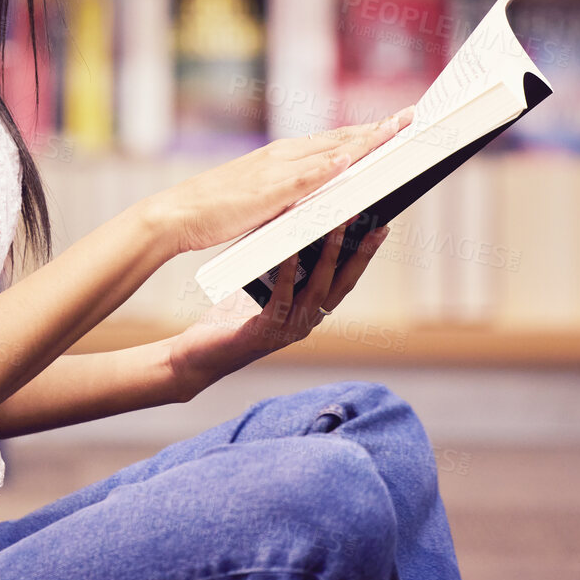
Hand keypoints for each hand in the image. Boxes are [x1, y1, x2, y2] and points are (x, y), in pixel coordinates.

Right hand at [148, 107, 413, 256]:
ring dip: (364, 140)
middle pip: (340, 138)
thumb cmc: (215, 208)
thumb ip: (292, 190)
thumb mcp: (262, 195)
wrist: (176, 214)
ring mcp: (275, 171)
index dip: (368, 132)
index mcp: (282, 157)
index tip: (396, 123)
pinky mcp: (266, 192)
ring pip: (329, 151)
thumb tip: (322, 190)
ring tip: (396, 131)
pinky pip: (304, 178)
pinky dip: (329, 167)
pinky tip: (351, 160)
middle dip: (378, 129)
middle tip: (411, 116)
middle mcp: (282, 156)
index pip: (335, 140)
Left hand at [168, 219, 390, 398]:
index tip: (379, 227)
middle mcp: (307, 322)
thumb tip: (296, 224)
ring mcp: (289, 330)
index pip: (346, 280)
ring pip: (317, 290)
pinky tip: (289, 253)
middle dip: (359, 253)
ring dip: (328, 257)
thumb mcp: (264, 286)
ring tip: (336, 227)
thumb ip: (283, 265)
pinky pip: (282, 299)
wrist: (200, 356)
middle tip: (373, 223)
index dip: (364, 255)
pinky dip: (287, 274)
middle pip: (342, 284)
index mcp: (311, 311)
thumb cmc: (232, 319)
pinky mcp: (265, 332)